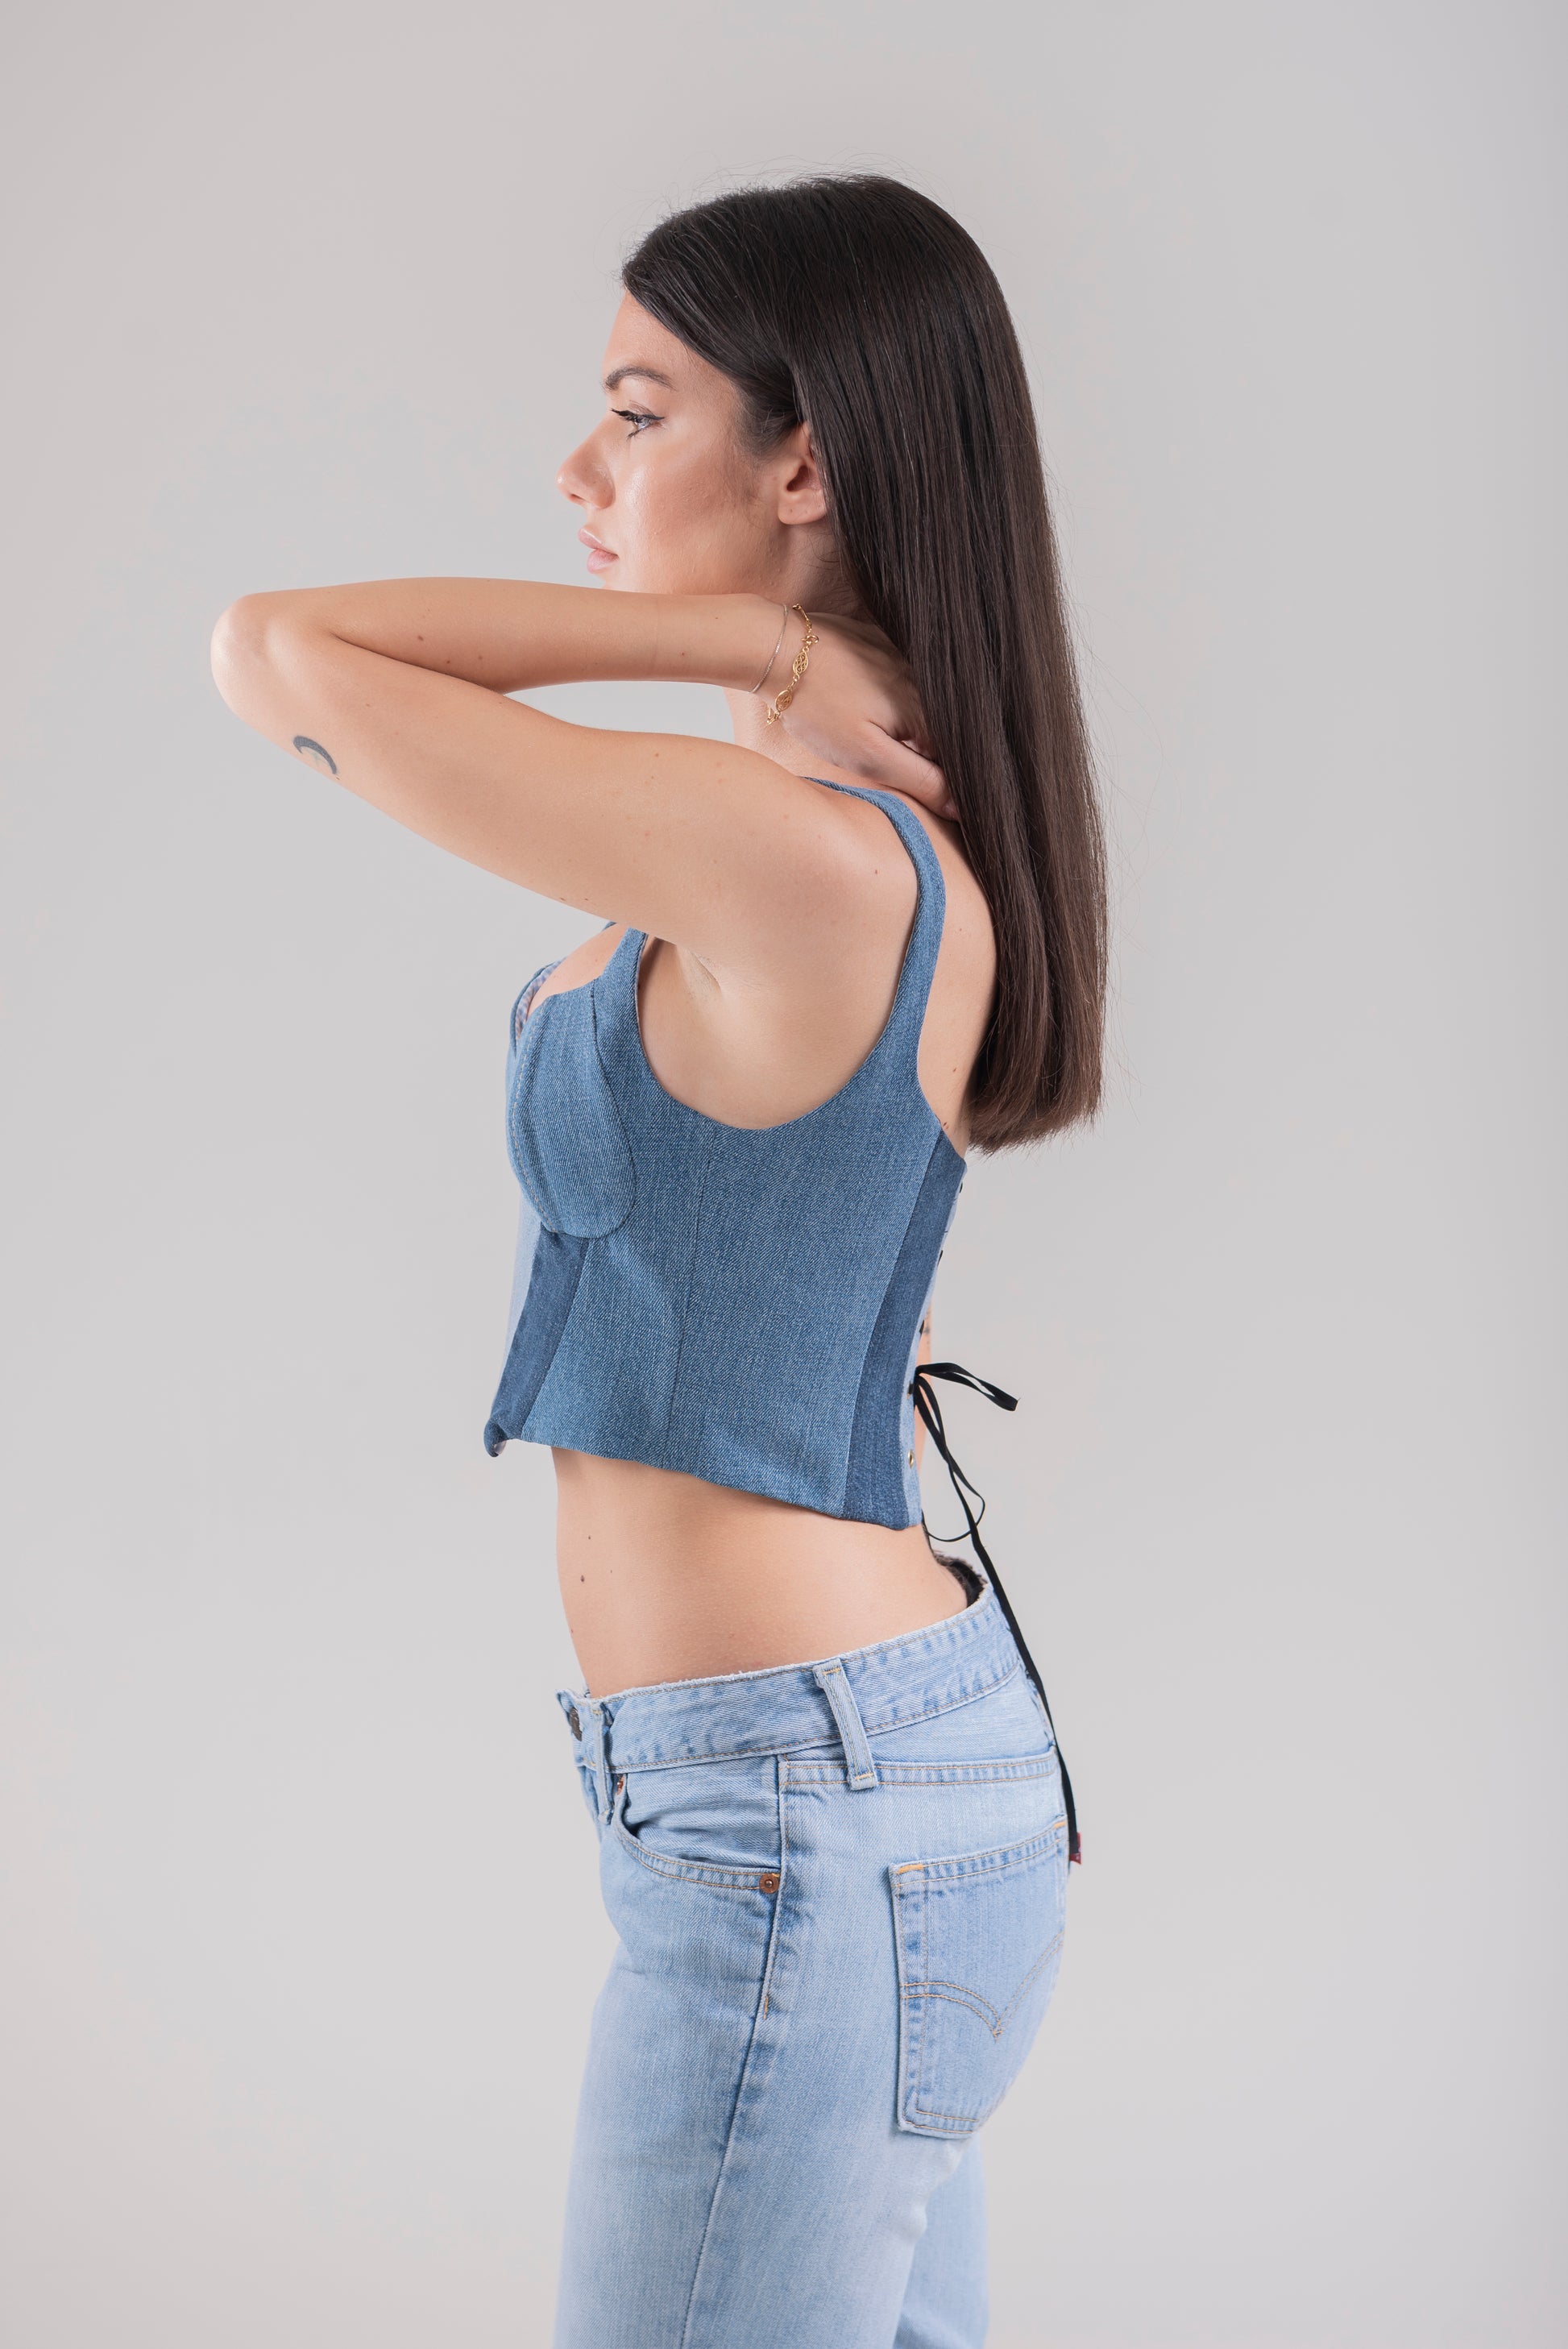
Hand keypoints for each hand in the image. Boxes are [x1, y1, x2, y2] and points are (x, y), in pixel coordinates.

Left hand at [769, 610, 956, 821]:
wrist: (780, 649)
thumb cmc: (819, 708)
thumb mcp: (869, 755)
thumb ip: (919, 780)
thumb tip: (959, 805)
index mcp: (927, 712)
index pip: (954, 756)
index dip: (937, 778)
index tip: (906, 781)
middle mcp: (924, 681)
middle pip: (939, 729)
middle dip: (921, 751)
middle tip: (875, 753)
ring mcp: (903, 657)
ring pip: (919, 703)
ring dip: (905, 724)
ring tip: (863, 726)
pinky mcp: (882, 643)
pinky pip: (900, 677)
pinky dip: (890, 696)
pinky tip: (862, 701)